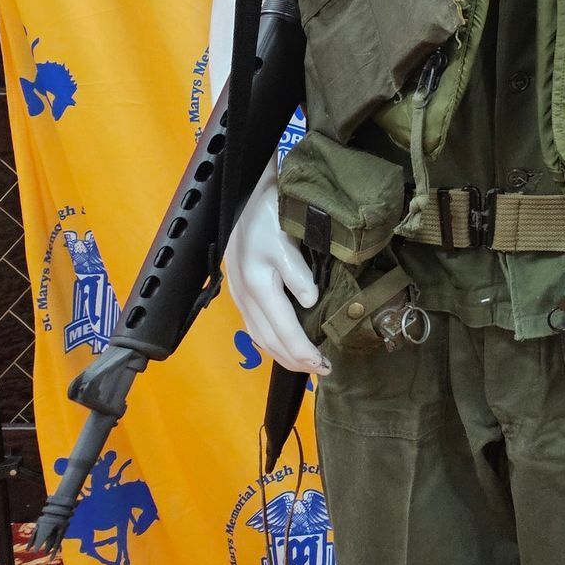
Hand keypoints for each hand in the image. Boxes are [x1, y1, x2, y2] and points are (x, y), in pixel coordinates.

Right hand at [224, 167, 329, 374]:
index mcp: (259, 283)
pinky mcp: (240, 290)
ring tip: (305, 365)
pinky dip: (269, 341)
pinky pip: (254, 325)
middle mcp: (247, 294)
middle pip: (270, 339)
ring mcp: (241, 294)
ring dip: (282, 354)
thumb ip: (296, 271)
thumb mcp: (285, 236)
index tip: (324, 365)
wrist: (246, 192)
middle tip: (322, 372)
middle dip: (295, 360)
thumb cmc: (270, 212)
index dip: (303, 351)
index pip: (283, 328)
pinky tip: (282, 347)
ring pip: (260, 335)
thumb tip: (309, 302)